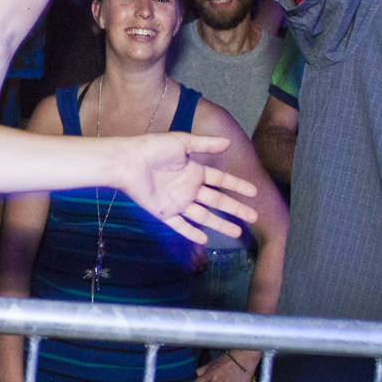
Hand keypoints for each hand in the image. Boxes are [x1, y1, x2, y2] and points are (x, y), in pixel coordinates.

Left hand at [119, 134, 258, 243]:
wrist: (128, 162)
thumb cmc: (153, 148)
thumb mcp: (181, 142)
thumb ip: (205, 144)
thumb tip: (228, 141)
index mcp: (194, 170)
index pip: (221, 179)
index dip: (237, 185)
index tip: (253, 192)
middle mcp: (188, 187)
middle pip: (217, 200)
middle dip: (235, 208)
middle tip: (253, 217)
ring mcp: (177, 202)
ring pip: (203, 216)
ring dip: (220, 224)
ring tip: (237, 232)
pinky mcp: (164, 213)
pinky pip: (181, 225)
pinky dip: (192, 232)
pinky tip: (205, 239)